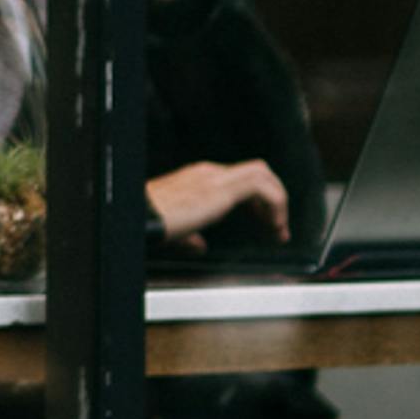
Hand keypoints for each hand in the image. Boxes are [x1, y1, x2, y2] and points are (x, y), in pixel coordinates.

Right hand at [148, 159, 287, 252]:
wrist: (141, 217)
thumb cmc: (150, 222)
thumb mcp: (175, 230)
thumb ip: (190, 237)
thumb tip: (199, 246)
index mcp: (198, 178)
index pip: (238, 180)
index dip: (257, 203)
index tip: (265, 225)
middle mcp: (209, 173)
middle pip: (256, 172)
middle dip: (272, 199)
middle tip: (277, 227)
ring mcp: (216, 177)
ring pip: (263, 175)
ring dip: (277, 202)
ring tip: (278, 228)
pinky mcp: (223, 189)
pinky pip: (263, 189)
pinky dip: (275, 206)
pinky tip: (273, 226)